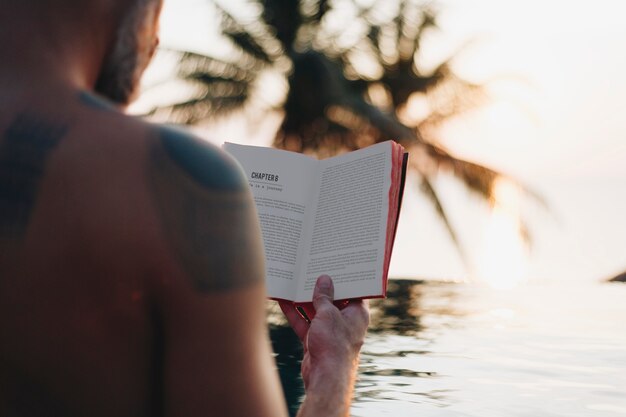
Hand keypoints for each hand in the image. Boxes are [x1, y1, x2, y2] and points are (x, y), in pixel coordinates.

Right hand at [279, 275, 368, 390]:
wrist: (325, 377)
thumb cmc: (334, 345)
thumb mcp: (328, 314)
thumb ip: (324, 296)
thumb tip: (324, 279)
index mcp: (357, 313)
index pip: (353, 291)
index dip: (344, 278)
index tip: (335, 265)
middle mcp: (345, 321)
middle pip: (331, 300)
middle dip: (319, 287)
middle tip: (310, 269)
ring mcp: (329, 331)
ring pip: (315, 311)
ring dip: (304, 299)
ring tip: (293, 281)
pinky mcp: (315, 340)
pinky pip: (304, 322)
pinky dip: (294, 313)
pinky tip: (283, 301)